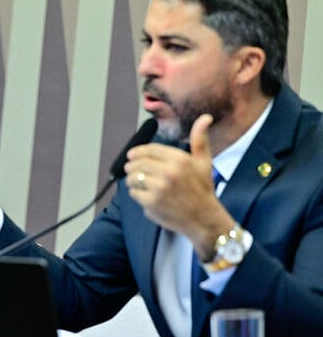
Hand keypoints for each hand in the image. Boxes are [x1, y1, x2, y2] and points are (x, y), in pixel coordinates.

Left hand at [124, 114, 234, 258]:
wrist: (204, 218)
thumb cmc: (202, 190)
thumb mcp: (204, 162)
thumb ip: (200, 139)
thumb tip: (205, 117)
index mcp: (179, 159)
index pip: (149, 149)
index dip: (137, 152)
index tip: (132, 155)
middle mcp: (169, 172)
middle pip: (137, 163)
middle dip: (132, 166)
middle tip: (131, 170)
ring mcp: (159, 188)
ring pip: (133, 177)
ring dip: (132, 180)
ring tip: (138, 182)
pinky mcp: (151, 202)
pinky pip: (134, 193)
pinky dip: (137, 194)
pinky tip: (145, 195)